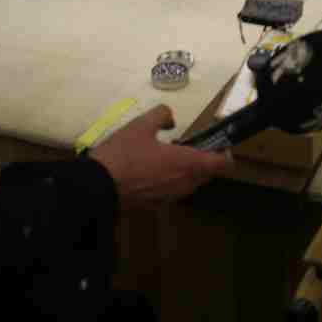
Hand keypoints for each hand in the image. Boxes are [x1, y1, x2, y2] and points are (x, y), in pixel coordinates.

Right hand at [89, 104, 233, 208]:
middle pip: (206, 175)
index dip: (225, 155)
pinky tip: (152, 171)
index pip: (221, 165)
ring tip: (169, 157)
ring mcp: (170, 198)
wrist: (97, 187)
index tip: (219, 145)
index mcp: (187, 164)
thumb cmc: (123, 154)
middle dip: (204, 161)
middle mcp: (183, 184)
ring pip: (189, 185)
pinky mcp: (155, 206)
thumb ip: (162, 115)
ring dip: (187, 172)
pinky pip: (173, 193)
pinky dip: (171, 182)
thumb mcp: (141, 124)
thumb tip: (170, 119)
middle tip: (189, 147)